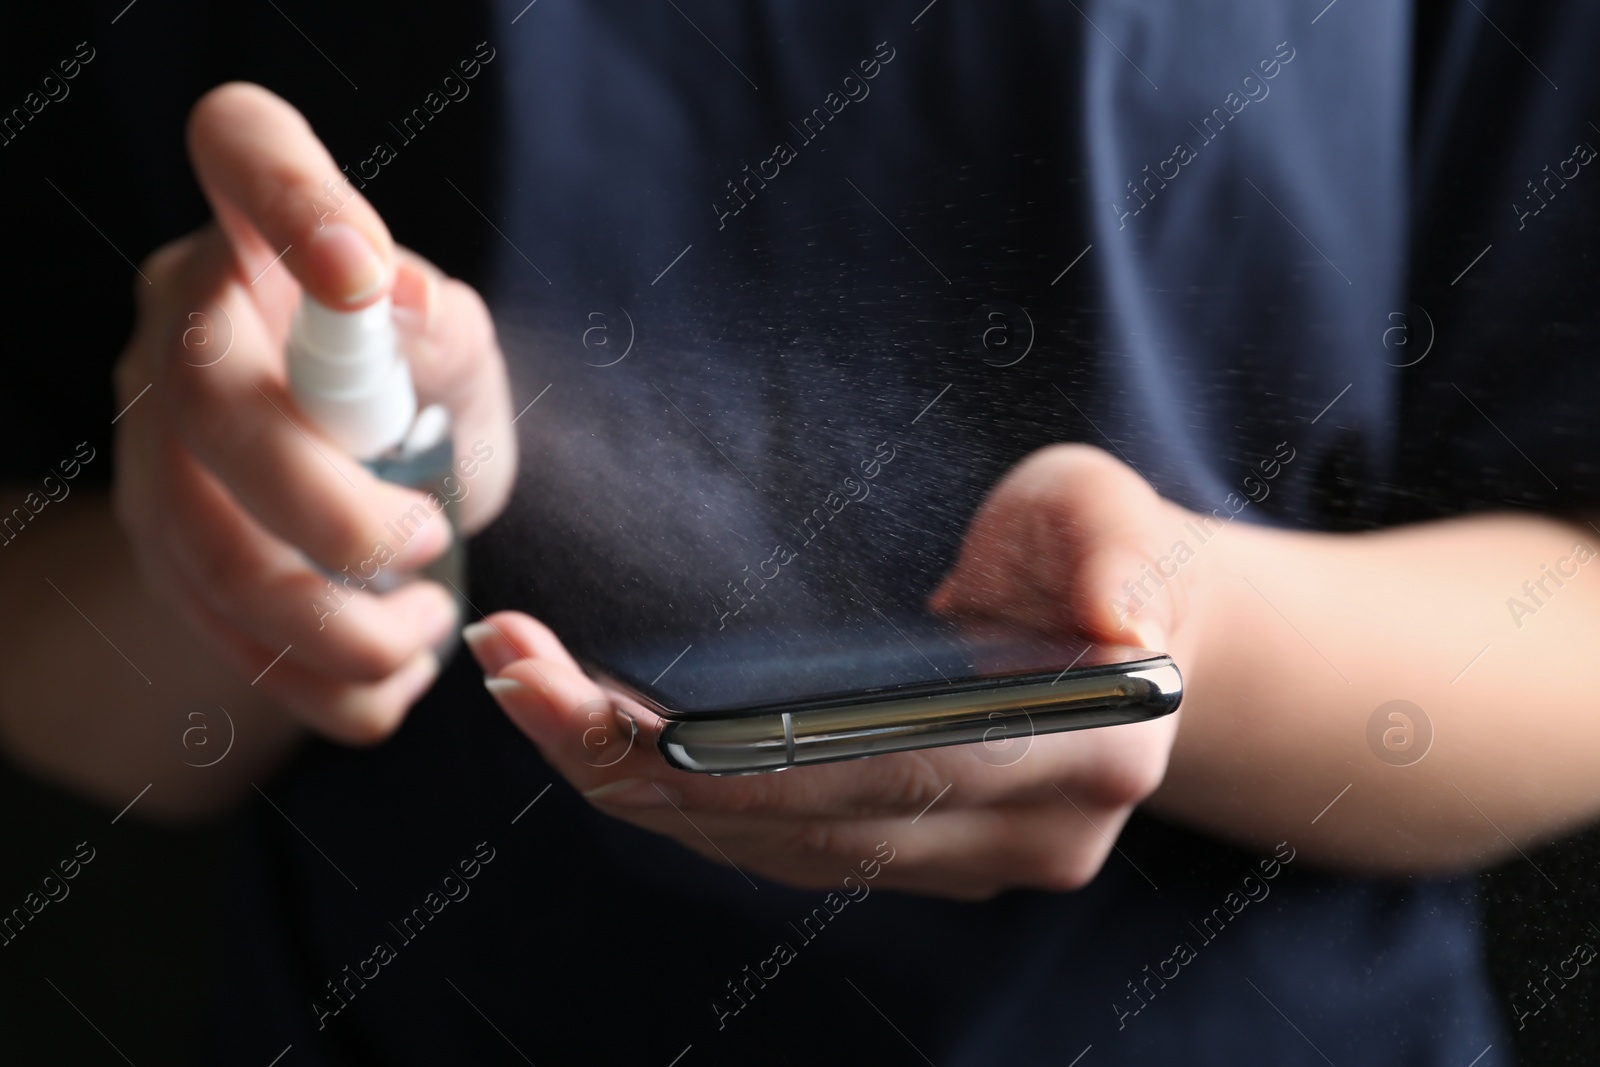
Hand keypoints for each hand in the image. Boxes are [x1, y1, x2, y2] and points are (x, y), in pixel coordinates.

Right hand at [113, 83, 514, 744]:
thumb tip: (396, 294)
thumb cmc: (417, 394)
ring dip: (335, 624)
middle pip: (213, 409)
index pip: (245, 151)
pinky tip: (392, 682)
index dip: (290, 198)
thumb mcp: (454, 350)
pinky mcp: (161, 551)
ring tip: (427, 633)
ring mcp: (152, 446)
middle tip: (432, 542)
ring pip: (205, 551)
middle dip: (334, 511)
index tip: (361, 265)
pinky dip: (319, 684)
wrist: (368, 498)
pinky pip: (220, 637)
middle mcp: (183, 328)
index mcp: (262, 240)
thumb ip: (436, 324)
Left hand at [470, 445, 1213, 898]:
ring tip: (527, 687)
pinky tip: (591, 733)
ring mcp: (966, 860)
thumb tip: (1120, 624)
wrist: (1128, 631)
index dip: (755, 755)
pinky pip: (774, 846)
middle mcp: (1027, 834)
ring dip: (636, 780)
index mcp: (1089, 750)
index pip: (899, 767)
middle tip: (518, 672)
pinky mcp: (912, 857)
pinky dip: (676, 796)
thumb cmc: (1098, 551)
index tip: (622, 712)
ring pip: (772, 847)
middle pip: (805, 820)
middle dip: (643, 760)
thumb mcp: (1113, 514)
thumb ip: (1120, 560)